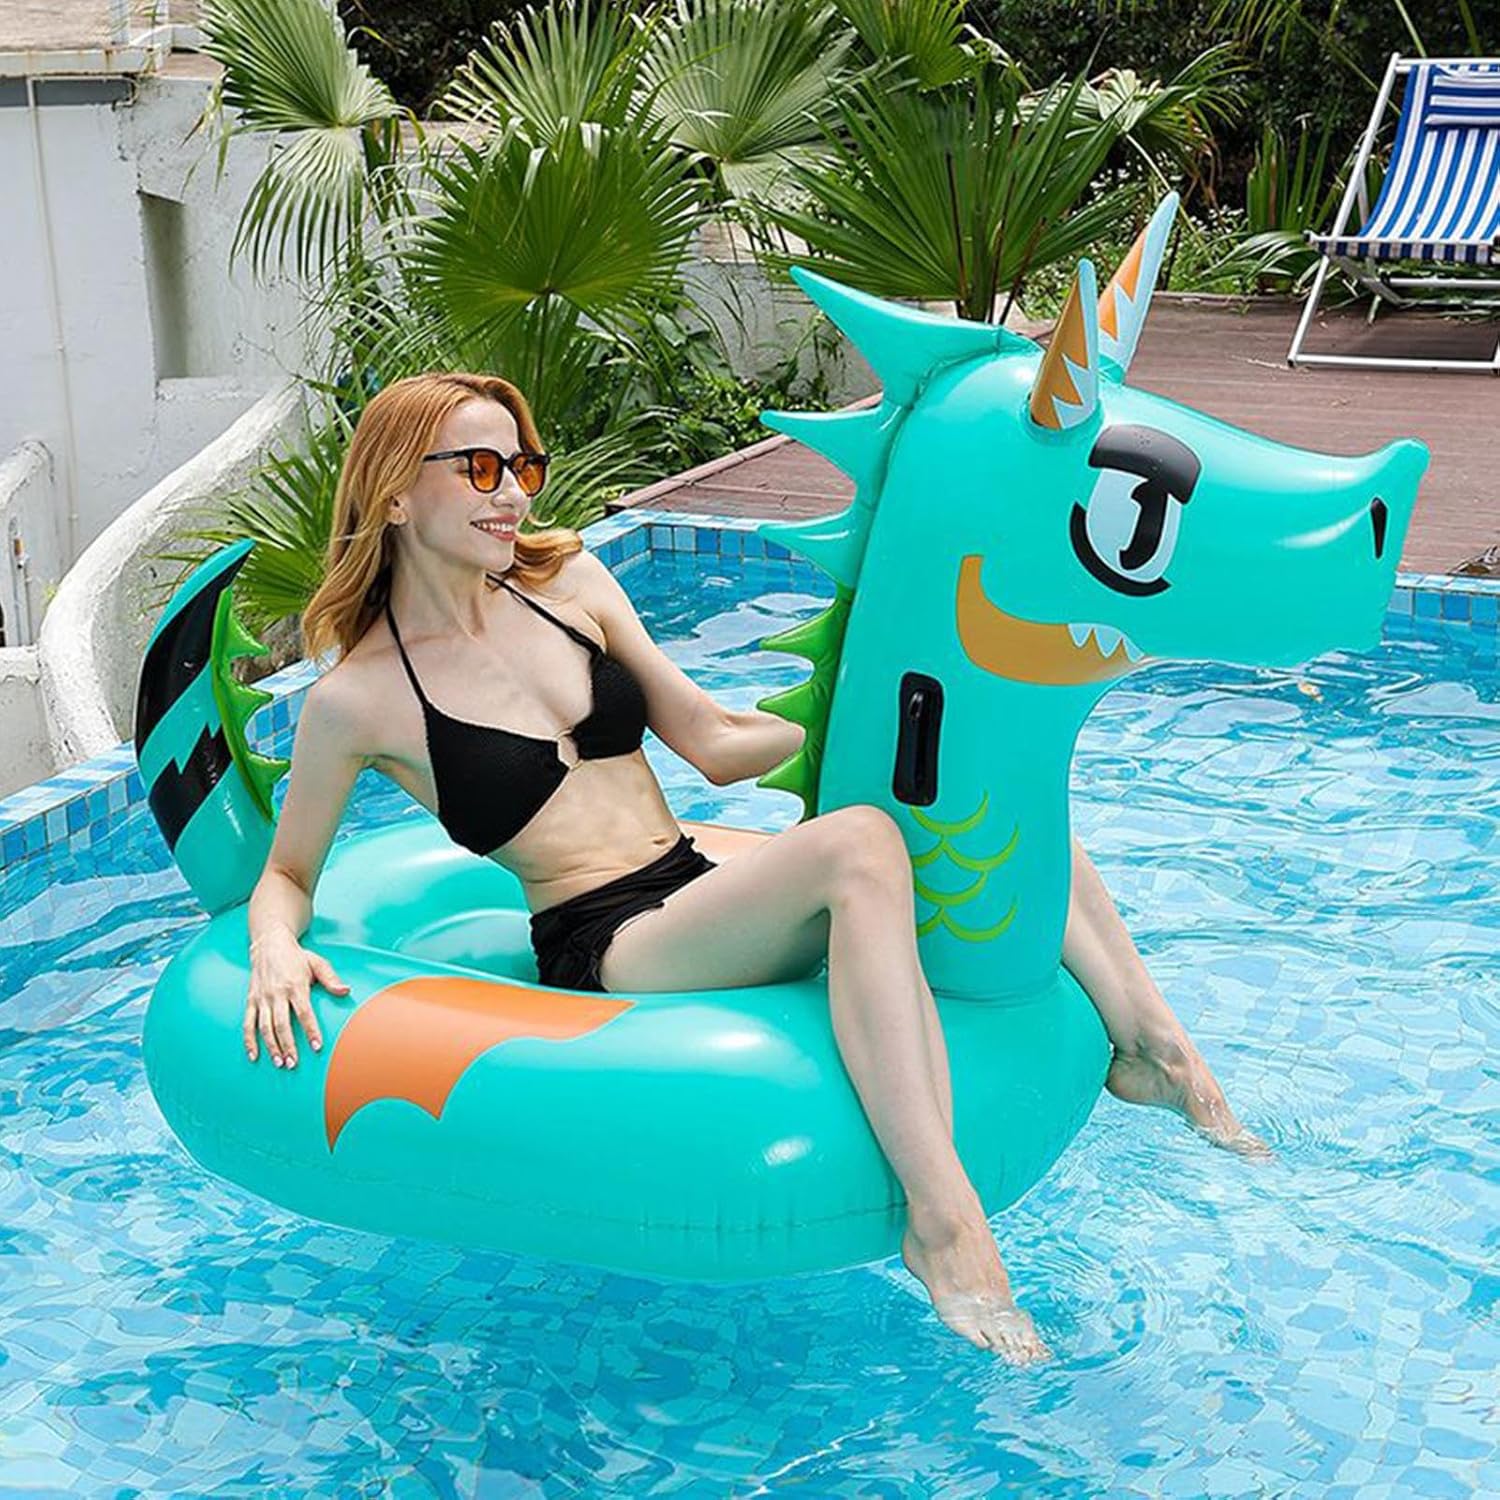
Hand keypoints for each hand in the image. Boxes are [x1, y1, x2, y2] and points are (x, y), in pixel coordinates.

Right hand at [244, 927, 349, 1067]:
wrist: (269, 943)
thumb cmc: (297, 957)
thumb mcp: (317, 963)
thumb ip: (331, 979)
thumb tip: (345, 991)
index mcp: (295, 986)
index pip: (304, 1013)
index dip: (311, 1031)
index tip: (317, 1047)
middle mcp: (276, 994)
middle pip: (282, 1024)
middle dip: (288, 1046)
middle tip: (294, 1064)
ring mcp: (261, 998)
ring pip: (264, 1027)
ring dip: (271, 1047)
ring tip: (280, 1063)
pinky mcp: (250, 1000)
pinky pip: (247, 1023)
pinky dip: (249, 1041)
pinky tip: (254, 1055)